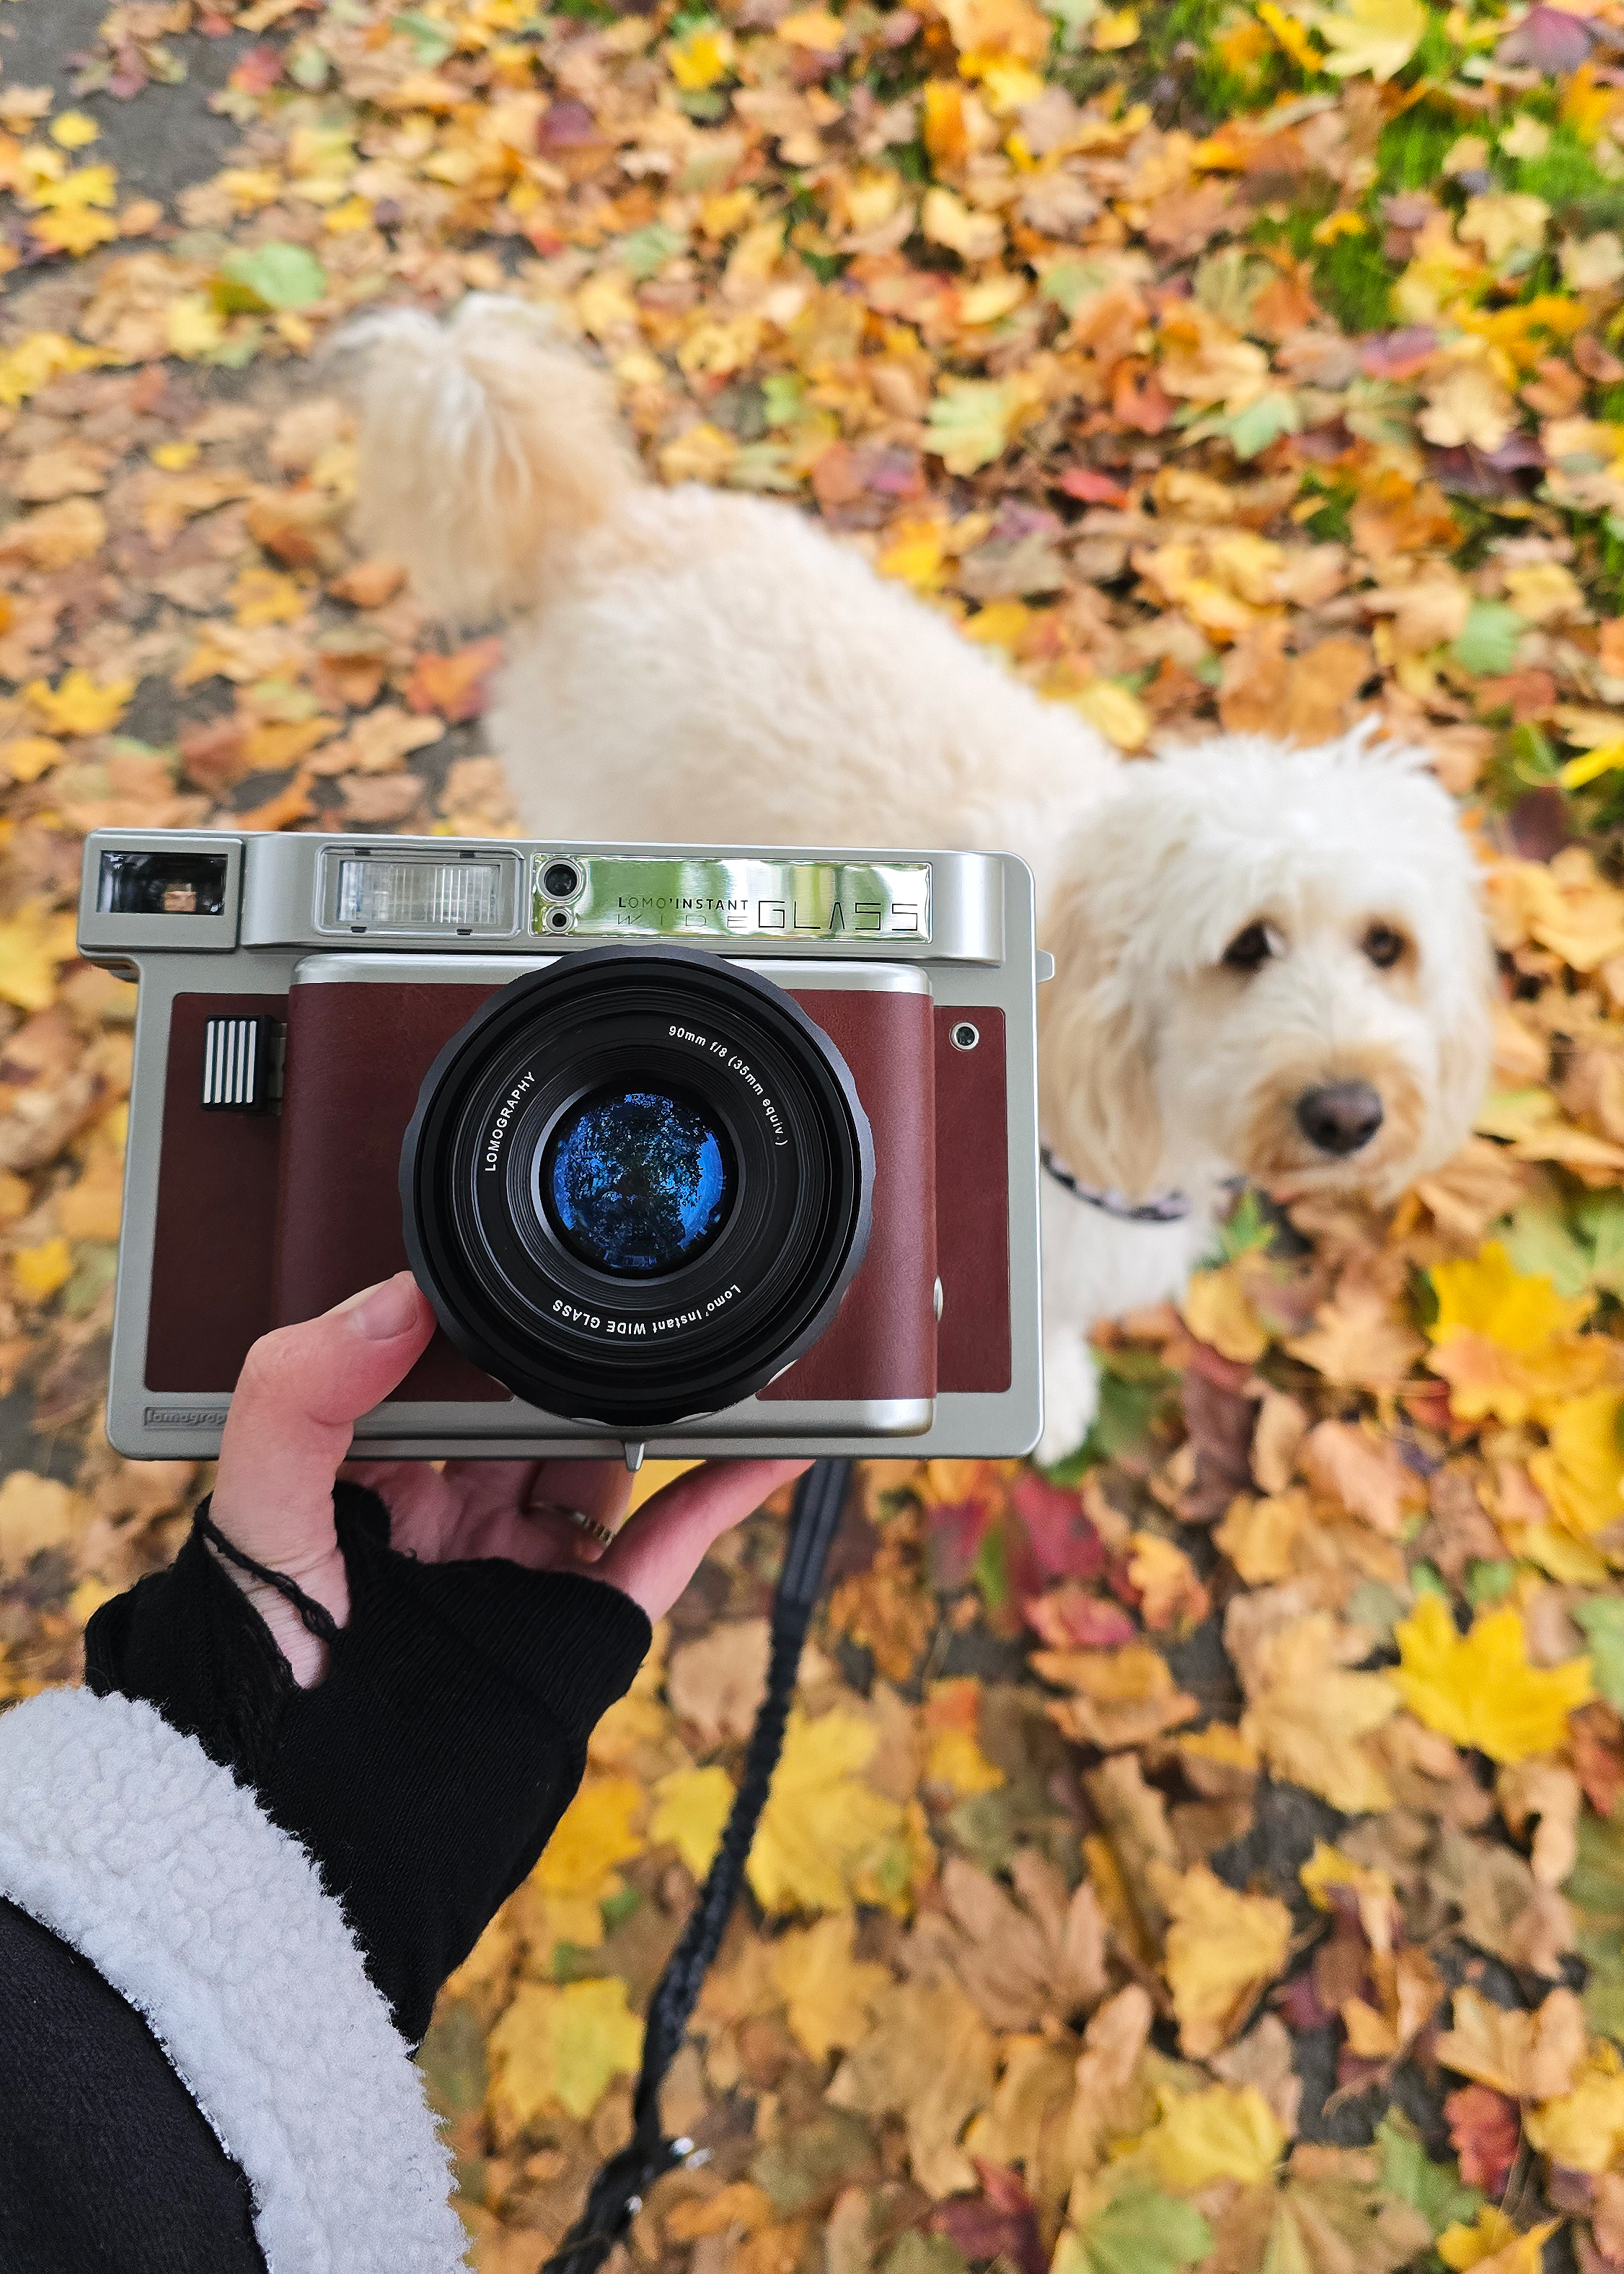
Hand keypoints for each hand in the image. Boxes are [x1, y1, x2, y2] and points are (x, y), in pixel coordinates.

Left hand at [210, 1271, 807, 1682]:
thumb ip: (299, 1394)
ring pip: (609, 1459)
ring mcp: (527, 1563)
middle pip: (534, 1404)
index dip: (473, 1316)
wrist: (313, 1816)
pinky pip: (672, 1539)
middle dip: (576, 1350)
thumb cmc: (261, 1671)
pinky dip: (727, 1487)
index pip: (435, 1370)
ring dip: (659, 1401)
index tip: (515, 1256)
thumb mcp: (256, 1511)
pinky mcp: (588, 1618)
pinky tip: (772, 1440)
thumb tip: (394, 1300)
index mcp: (371, 1476)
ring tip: (711, 1338)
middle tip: (620, 1279)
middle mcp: (455, 1514)